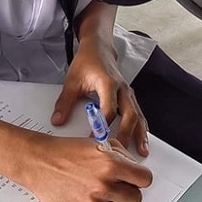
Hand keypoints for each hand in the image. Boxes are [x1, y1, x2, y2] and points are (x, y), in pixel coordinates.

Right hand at [23, 134, 151, 201]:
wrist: (39, 162)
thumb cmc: (66, 151)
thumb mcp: (98, 144)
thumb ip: (121, 155)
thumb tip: (134, 168)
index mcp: (111, 165)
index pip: (145, 179)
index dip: (140, 177)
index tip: (136, 178)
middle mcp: (105, 186)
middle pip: (136, 198)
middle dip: (130, 191)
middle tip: (119, 185)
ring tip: (102, 191)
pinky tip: (86, 195)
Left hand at [52, 41, 149, 156]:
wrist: (99, 48)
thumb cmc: (87, 62)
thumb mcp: (72, 80)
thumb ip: (64, 102)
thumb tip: (57, 121)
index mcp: (108, 83)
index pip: (108, 110)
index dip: (102, 128)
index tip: (94, 141)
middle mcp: (122, 89)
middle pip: (129, 115)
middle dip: (126, 135)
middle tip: (122, 153)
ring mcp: (128, 93)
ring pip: (138, 115)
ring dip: (140, 134)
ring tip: (142, 151)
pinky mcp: (130, 96)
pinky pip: (139, 113)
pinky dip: (142, 127)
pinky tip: (143, 139)